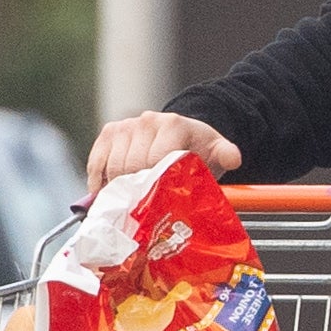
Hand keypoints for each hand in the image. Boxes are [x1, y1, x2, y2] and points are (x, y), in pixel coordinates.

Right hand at [88, 111, 240, 192]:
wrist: (183, 132)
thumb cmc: (198, 150)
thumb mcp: (216, 152)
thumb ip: (225, 154)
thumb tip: (233, 158)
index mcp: (173, 125)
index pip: (154, 160)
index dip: (154, 186)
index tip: (158, 203)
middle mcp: (147, 121)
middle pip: (131, 166)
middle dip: (137, 191)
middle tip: (144, 209)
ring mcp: (126, 126)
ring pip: (113, 167)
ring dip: (119, 189)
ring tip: (131, 202)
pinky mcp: (109, 133)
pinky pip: (97, 163)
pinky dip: (100, 183)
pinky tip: (111, 194)